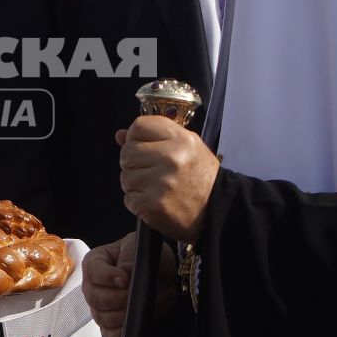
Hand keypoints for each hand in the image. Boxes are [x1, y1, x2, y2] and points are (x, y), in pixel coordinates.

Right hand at [81, 233, 177, 336]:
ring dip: (124, 314)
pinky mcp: (109, 324)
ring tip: (140, 305)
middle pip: (95, 298)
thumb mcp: (139, 250)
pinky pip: (109, 335)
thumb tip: (122, 278)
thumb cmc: (148, 258)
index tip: (126, 280)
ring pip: (103, 318)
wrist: (162, 276)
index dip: (108, 277)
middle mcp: (92, 286)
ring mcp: (98, 307)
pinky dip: (121, 332)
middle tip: (136, 294)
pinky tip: (133, 323)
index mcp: (94, 263)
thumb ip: (129, 260)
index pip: (94, 272)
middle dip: (118, 298)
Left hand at [116, 117, 218, 239]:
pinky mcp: (152, 205)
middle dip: (134, 162)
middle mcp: (170, 158)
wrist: (217, 211)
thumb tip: (120, 135)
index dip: (137, 137)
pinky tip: (155, 201)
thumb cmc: (200, 177)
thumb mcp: (187, 148)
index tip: (145, 147)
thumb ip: (155, 137)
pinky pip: (128, 198)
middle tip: (150, 171)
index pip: (139, 126)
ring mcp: (160, 183)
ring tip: (156, 187)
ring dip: (136, 184)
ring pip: (125, 176)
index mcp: (180, 139)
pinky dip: (137, 202)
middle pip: (127, 152)